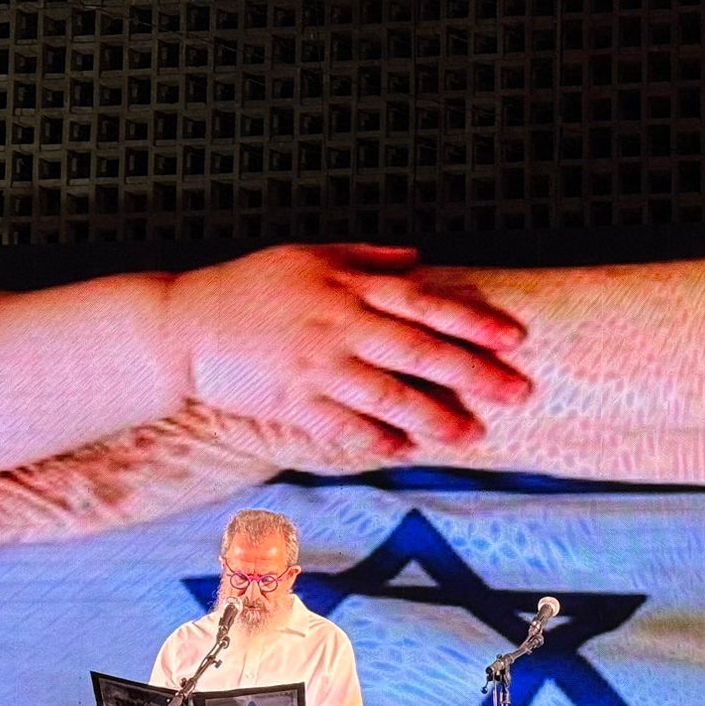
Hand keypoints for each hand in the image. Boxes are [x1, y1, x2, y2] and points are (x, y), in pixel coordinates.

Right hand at [172, 244, 530, 457]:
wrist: (185, 323)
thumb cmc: (249, 285)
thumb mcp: (308, 255)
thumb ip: (366, 258)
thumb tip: (417, 260)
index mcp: (349, 285)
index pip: (425, 303)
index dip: (473, 322)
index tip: (514, 339)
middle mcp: (340, 324)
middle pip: (419, 351)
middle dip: (473, 373)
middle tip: (519, 391)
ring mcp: (317, 365)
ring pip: (389, 394)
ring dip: (435, 416)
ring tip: (471, 435)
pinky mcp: (292, 401)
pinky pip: (343, 425)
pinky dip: (376, 439)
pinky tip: (406, 450)